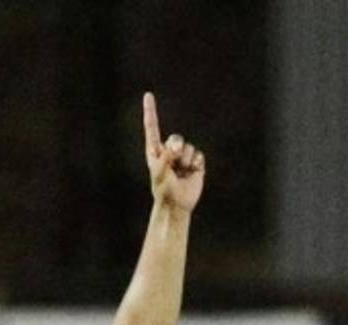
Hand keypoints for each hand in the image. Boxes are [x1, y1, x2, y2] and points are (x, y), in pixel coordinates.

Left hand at [142, 92, 203, 211]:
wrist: (176, 205)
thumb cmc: (163, 189)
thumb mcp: (159, 171)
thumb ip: (166, 156)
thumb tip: (178, 147)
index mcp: (155, 151)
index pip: (152, 127)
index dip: (151, 111)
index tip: (148, 95)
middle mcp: (168, 151)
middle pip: (176, 138)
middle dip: (177, 148)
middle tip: (174, 160)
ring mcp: (182, 157)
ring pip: (188, 147)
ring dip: (185, 161)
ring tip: (181, 173)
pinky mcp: (195, 163)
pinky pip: (199, 155)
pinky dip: (195, 164)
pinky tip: (191, 174)